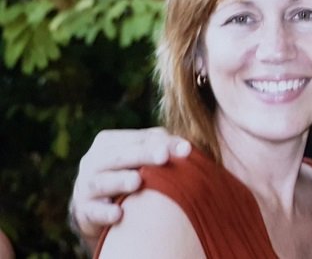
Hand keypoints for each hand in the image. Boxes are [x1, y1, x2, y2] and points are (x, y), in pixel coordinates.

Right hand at [69, 127, 190, 253]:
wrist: (96, 209)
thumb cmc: (127, 175)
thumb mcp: (141, 160)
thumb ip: (162, 148)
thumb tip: (186, 148)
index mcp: (108, 142)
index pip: (140, 138)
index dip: (164, 142)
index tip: (187, 150)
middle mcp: (93, 161)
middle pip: (120, 156)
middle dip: (143, 155)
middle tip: (163, 156)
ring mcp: (85, 187)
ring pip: (102, 182)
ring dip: (120, 181)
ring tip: (137, 181)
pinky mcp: (83, 212)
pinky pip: (94, 212)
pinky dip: (105, 213)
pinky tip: (118, 214)